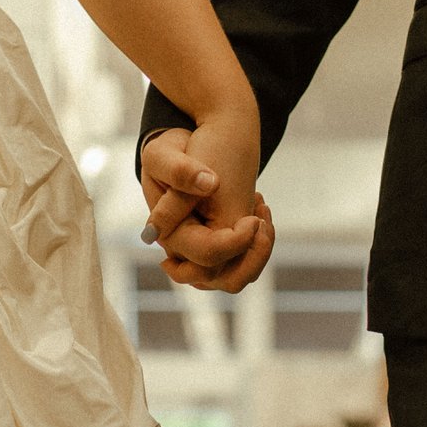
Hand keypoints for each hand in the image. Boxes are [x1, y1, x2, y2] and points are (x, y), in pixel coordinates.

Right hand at [139, 119, 272, 292]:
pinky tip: (259, 208)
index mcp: (171, 234)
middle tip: (261, 218)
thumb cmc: (173, 151)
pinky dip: (257, 244)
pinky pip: (242, 263)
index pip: (207, 255)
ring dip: (258, 253)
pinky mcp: (218, 246)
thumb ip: (178, 170)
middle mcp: (184, 252)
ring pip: (236, 279)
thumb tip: (207, 184)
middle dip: (252, 255)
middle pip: (223, 280)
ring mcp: (202, 253)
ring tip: (262, 213)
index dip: (235, 241)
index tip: (254, 212)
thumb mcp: (164, 153)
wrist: (185, 146)